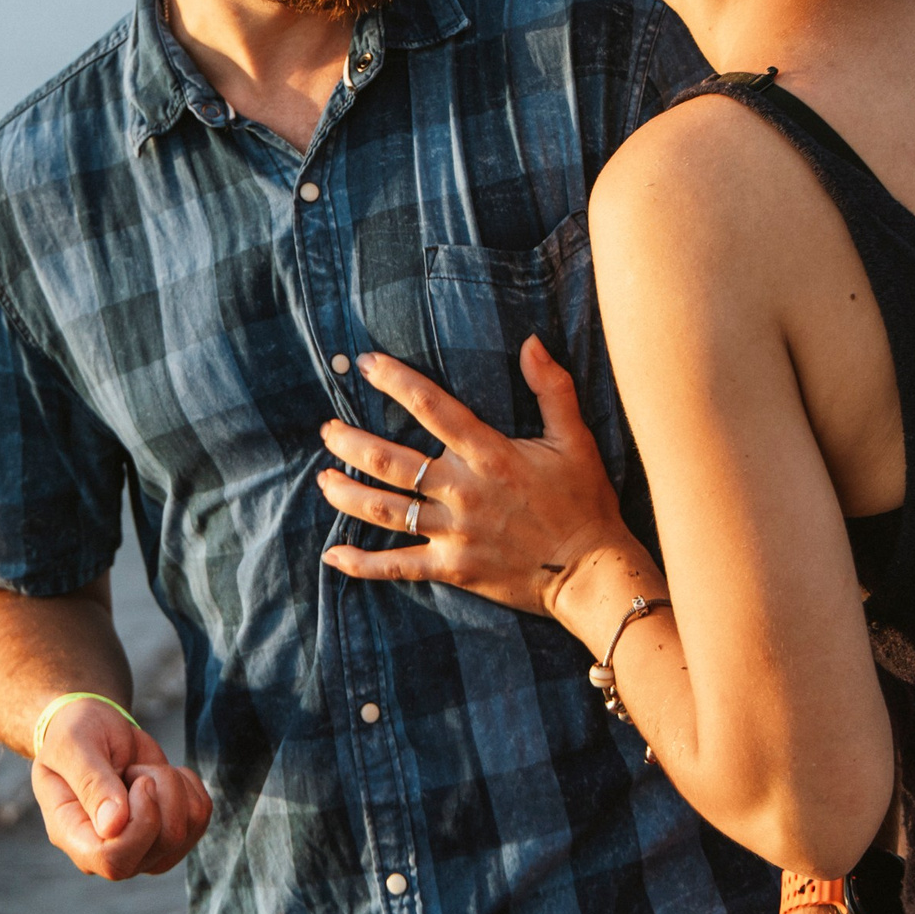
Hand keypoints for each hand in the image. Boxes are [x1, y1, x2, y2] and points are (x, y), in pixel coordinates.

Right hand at [31, 697, 211, 879]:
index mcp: (73, 836)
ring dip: (172, 787)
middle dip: (163, 794)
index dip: (141, 823)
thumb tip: (113, 826)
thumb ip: (91, 783)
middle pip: (161, 845)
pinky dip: (188, 787)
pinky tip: (160, 776)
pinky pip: (199, 818)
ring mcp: (140, 849)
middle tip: (136, 770)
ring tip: (142, 772)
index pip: (114, 860)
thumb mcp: (74, 746)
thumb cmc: (74, 734)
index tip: (141, 782)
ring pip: (184, 833)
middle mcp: (107, 852)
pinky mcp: (167, 836)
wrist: (95, 729)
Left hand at [317, 337, 640, 615]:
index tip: (366, 364)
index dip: (395, 381)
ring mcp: (455, 532)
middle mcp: (464, 491)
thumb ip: (552, 388)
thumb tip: (531, 342)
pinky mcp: (453, 568)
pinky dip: (363, 563)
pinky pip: (399, 565)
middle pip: (393, 462)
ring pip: (387, 510)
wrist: (592, 571)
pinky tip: (333, 554)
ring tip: (322, 480)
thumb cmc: (585, 501)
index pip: (432, 406)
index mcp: (490, 454)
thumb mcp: (575, 439)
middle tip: (327, 431)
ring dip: (348, 494)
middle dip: (352, 444)